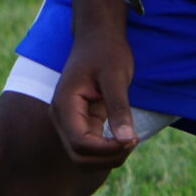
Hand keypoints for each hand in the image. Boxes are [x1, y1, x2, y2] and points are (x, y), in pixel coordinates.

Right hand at [50, 29, 140, 169]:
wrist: (97, 37)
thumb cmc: (106, 52)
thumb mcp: (116, 77)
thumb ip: (119, 109)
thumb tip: (127, 140)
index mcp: (65, 105)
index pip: (80, 143)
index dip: (106, 149)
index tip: (132, 139)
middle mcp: (61, 118)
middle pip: (79, 157)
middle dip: (108, 157)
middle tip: (133, 140)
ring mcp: (69, 122)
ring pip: (83, 158)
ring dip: (108, 157)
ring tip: (130, 139)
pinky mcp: (80, 123)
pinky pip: (90, 148)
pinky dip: (108, 150)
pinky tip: (125, 136)